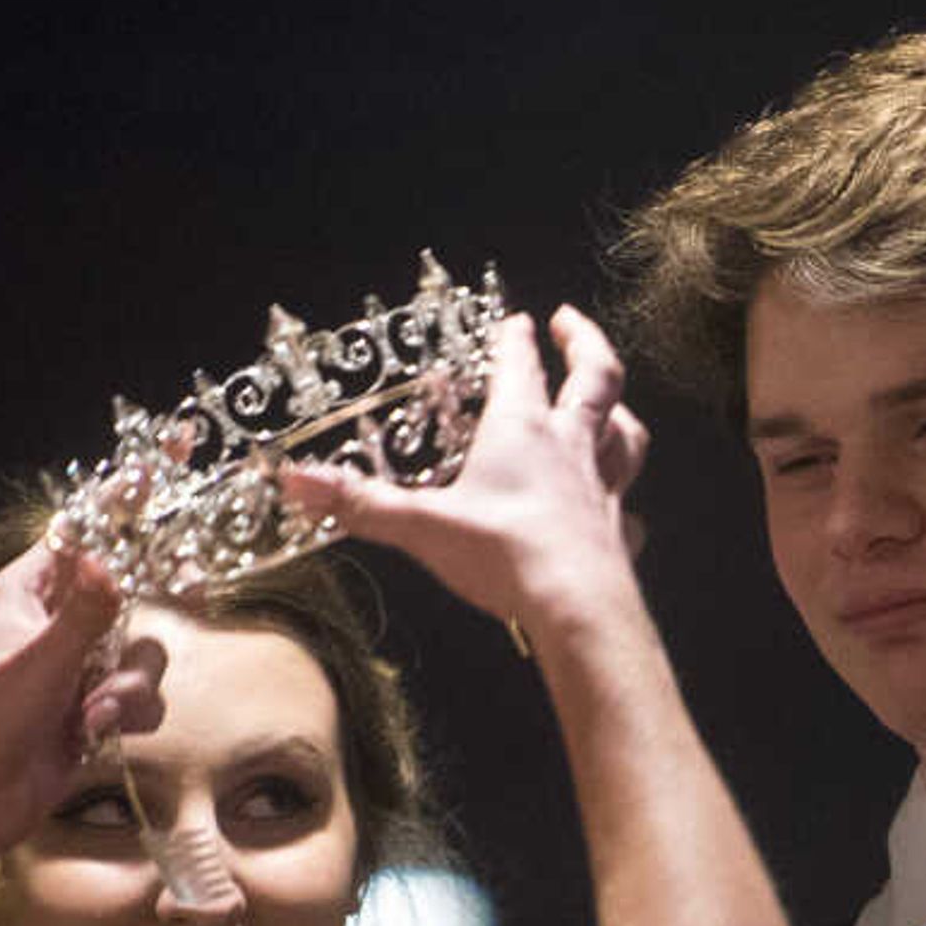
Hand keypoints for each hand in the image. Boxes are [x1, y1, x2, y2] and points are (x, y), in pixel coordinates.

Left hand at [0, 534, 162, 875]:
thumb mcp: (34, 664)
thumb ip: (83, 616)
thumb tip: (110, 563)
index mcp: (28, 592)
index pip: (80, 534)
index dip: (119, 509)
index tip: (160, 483)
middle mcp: (57, 622)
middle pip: (131, 588)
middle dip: (157, 603)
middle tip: (193, 591)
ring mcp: (79, 667)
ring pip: (142, 651)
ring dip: (131, 684)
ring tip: (94, 713)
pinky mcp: (94, 710)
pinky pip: (141, 697)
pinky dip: (127, 715)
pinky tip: (95, 734)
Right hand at [286, 304, 648, 634]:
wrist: (578, 606)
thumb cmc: (504, 553)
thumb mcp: (423, 525)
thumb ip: (361, 504)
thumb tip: (297, 482)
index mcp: (522, 429)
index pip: (521, 366)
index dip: (515, 339)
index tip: (516, 319)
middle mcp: (571, 447)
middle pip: (596, 379)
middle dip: (583, 344)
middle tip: (570, 322)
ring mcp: (600, 489)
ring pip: (626, 436)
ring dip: (619, 414)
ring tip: (611, 404)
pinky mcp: (616, 534)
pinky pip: (628, 514)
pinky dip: (624, 507)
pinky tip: (617, 513)